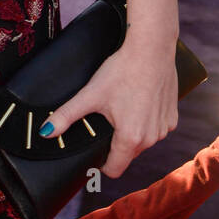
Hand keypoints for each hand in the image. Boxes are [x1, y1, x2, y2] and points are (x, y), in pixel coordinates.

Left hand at [37, 36, 178, 177]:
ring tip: (121, 108)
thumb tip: (45, 133)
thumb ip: (66, 116)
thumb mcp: (90, 94)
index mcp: (130, 139)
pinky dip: (147, 121)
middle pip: (128, 154)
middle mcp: (151, 139)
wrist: (151, 49)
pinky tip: (138, 102)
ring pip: (143, 141)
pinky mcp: (173, 117)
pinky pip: (156, 128)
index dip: (100, 163)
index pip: (114, 169)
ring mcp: (164, 129)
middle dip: (115, 143)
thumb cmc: (121, 71)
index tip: (93, 151)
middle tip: (104, 120)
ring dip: (132, 132)